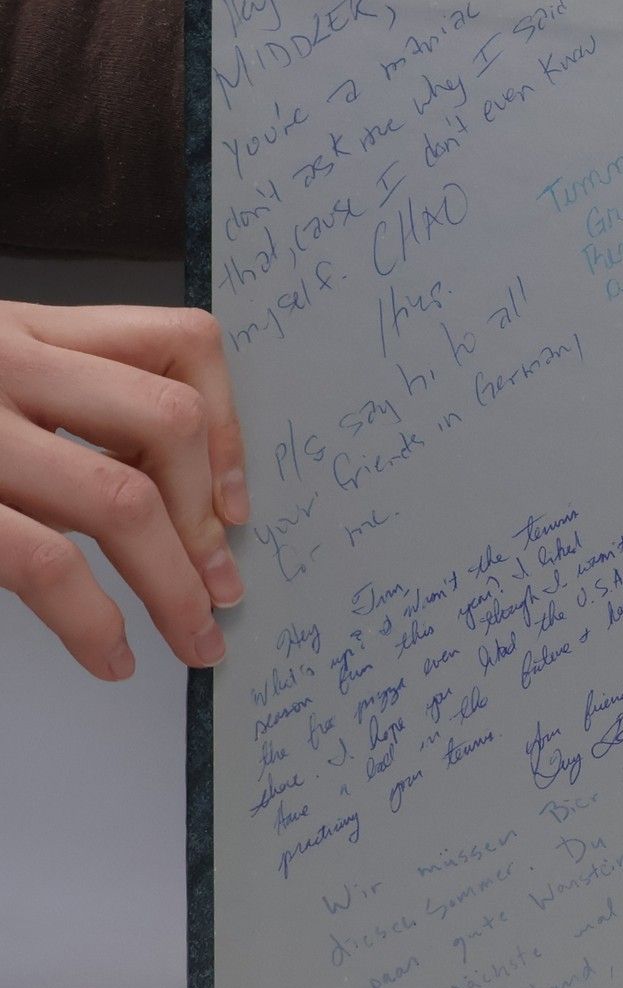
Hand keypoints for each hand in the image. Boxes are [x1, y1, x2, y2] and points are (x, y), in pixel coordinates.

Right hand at [0, 302, 249, 679]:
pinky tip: (112, 658)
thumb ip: (58, 413)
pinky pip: (42, 560)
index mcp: (24, 329)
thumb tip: (178, 510)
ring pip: (119, 497)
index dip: (231, 426)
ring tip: (192, 641)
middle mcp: (2, 362)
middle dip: (208, 520)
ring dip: (174, 585)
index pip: (179, 341)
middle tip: (224, 592)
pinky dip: (94, 622)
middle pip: (168, 420)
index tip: (235, 506)